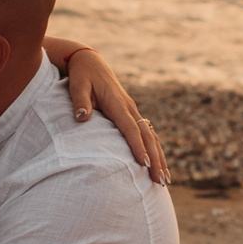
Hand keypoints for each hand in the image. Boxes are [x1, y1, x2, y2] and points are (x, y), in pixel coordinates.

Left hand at [59, 46, 167, 184]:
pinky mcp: (131, 114)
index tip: (144, 164)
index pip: (130, 129)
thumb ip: (80, 102)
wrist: (90, 62)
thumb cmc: (82, 76)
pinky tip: (158, 164)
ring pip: (151, 137)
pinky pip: (147, 134)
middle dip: (155, 159)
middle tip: (160, 181)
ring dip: (159, 158)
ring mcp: (133, 111)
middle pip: (147, 137)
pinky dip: (155, 150)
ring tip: (165, 179)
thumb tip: (82, 117)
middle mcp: (129, 108)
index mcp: (117, 104)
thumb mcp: (77, 85)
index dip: (137, 146)